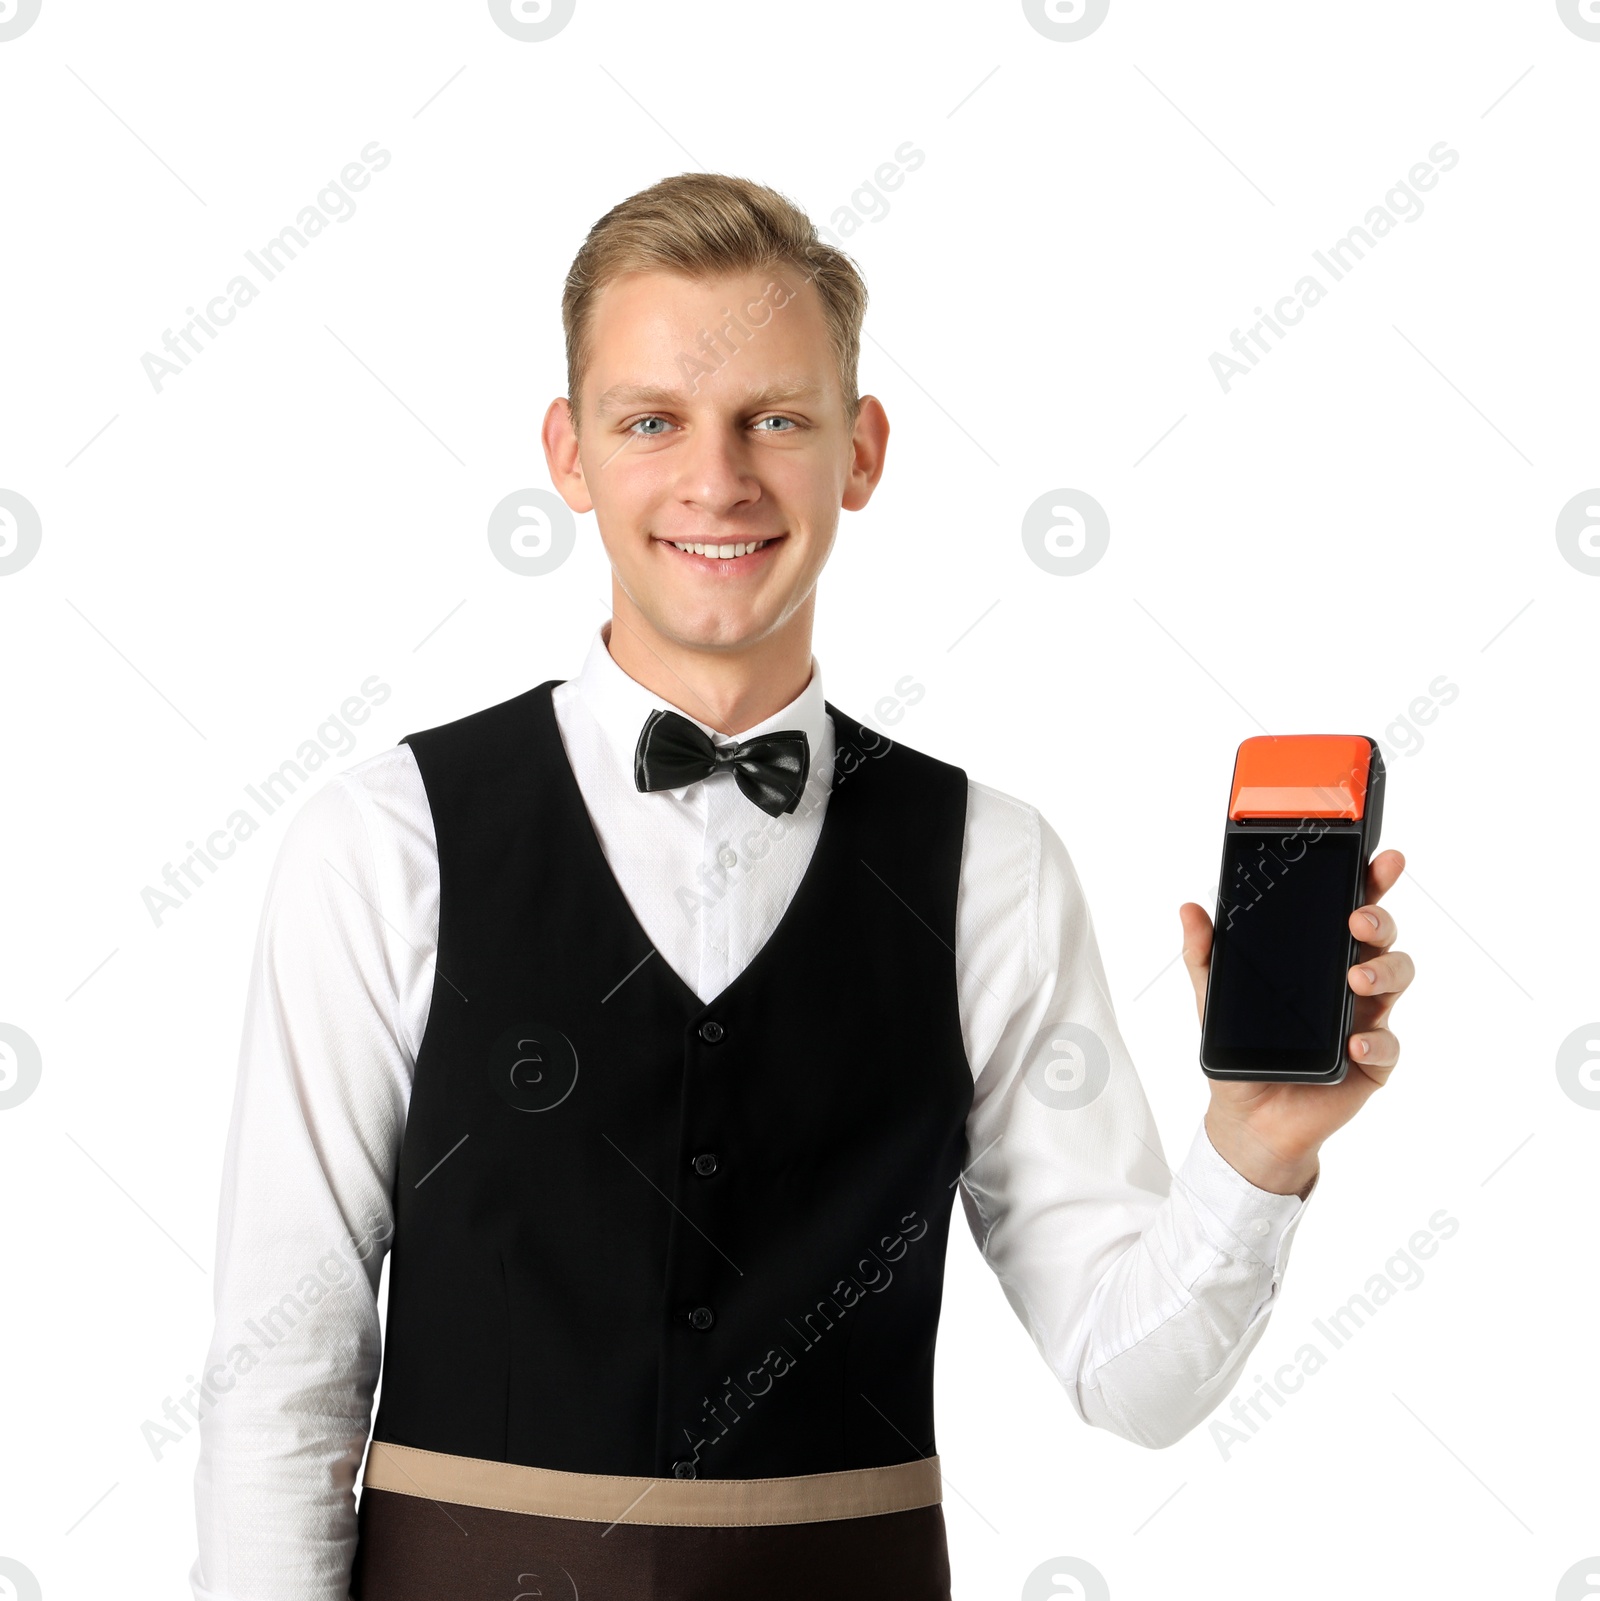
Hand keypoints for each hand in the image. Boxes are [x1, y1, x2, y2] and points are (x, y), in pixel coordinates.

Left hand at [1178, 849, 1412, 1196]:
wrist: (1248, 1115)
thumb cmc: (1240, 1048)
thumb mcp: (1213, 996)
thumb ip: (1203, 954)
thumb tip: (1189, 910)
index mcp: (1318, 957)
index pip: (1350, 910)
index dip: (1370, 883)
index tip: (1380, 860)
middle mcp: (1350, 980)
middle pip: (1382, 938)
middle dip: (1379, 920)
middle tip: (1358, 920)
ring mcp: (1366, 1019)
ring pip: (1396, 980)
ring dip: (1383, 972)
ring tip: (1356, 978)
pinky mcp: (1372, 1061)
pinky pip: (1388, 1045)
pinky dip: (1377, 1041)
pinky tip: (1356, 1043)